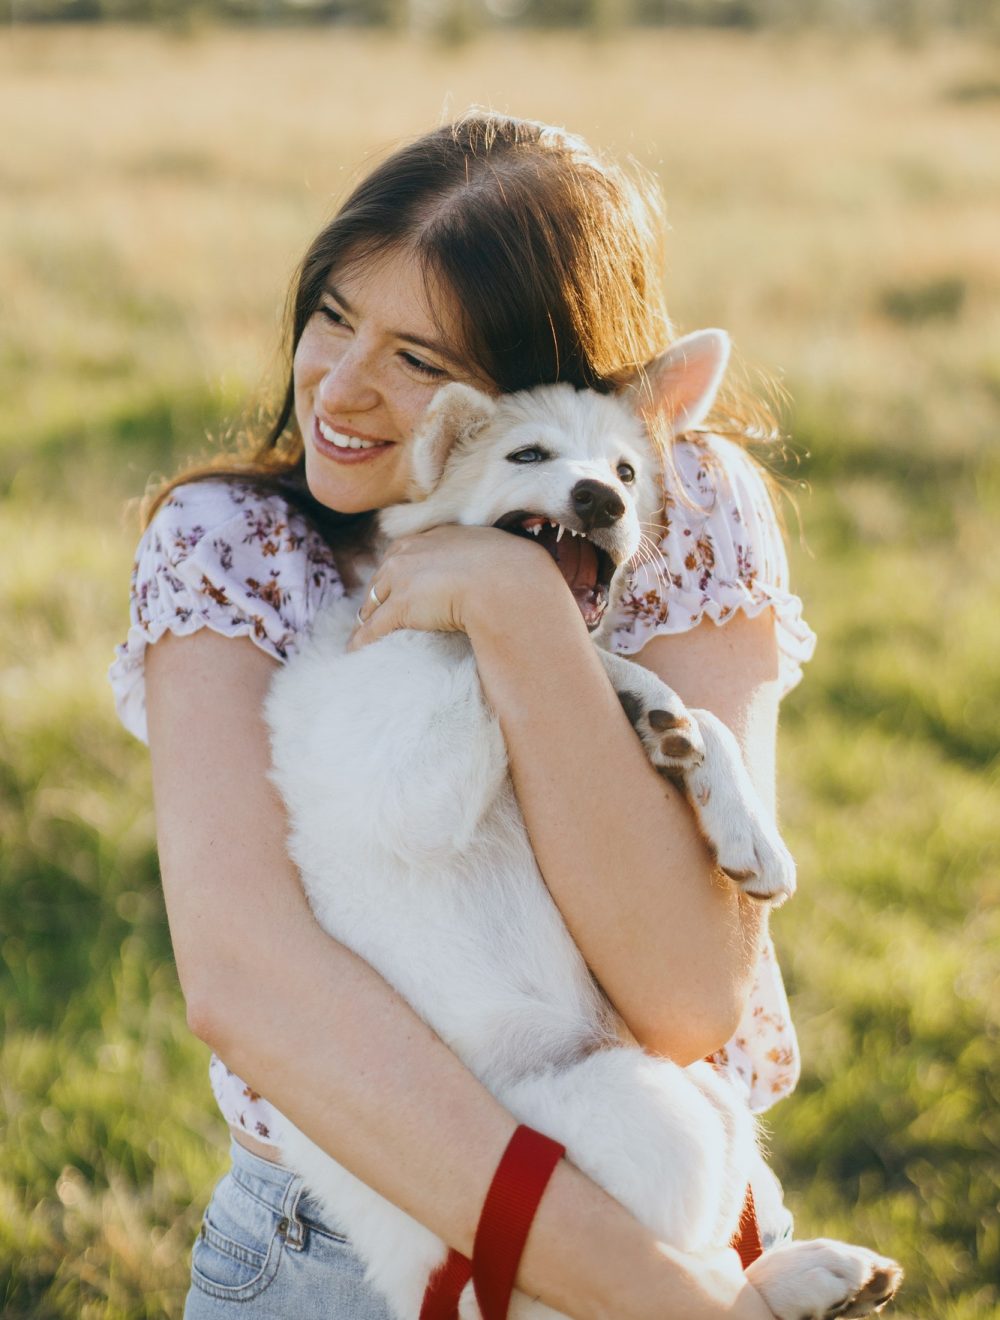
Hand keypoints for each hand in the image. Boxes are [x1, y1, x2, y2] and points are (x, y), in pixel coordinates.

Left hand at [348, 523, 562, 650]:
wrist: (509, 584)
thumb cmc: (515, 572)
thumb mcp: (501, 556)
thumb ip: (491, 561)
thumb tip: (511, 574)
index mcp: (436, 536)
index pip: (405, 555)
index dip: (398, 575)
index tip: (396, 589)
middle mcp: (413, 551)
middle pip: (382, 577)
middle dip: (377, 596)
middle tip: (374, 616)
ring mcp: (403, 578)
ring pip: (374, 602)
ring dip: (367, 619)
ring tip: (363, 636)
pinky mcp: (401, 606)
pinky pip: (373, 628)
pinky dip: (361, 642)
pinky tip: (355, 652)